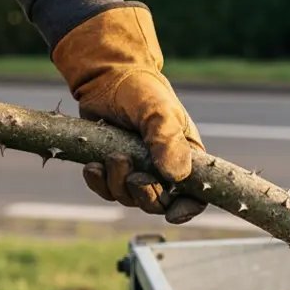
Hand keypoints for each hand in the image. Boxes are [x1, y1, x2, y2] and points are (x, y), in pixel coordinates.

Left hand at [51, 4, 207, 223]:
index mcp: (186, 157)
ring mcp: (136, 170)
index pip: (196, 195)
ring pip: (129, 199)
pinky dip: (98, 183)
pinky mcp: (111, 169)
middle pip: (159, 204)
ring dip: (118, 184)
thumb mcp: (159, 112)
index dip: (187, 209)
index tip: (173, 212)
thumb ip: (168, 142)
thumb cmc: (141, 91)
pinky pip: (106, 191)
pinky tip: (93, 166)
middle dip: (145, 195)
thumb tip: (176, 177)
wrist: (106, 77)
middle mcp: (162, 169)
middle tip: (135, 175)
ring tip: (113, 156)